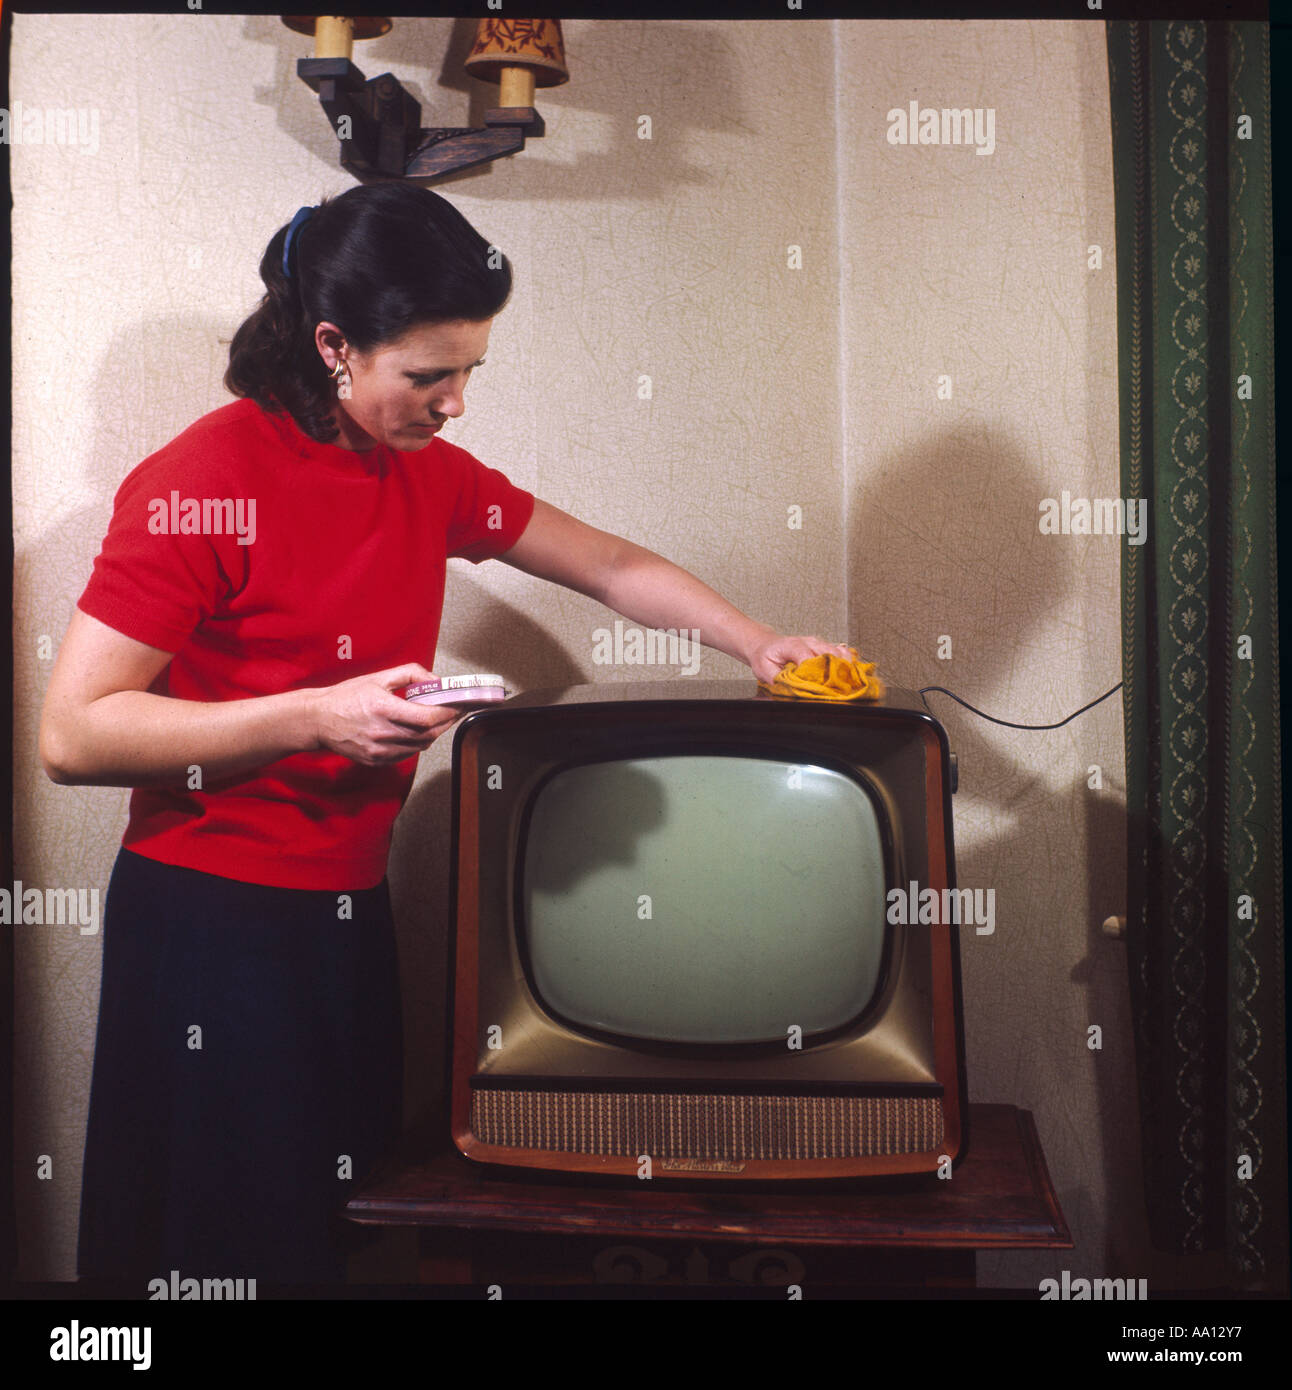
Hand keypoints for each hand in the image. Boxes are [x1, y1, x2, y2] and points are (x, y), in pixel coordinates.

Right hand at [306, 663, 461, 765]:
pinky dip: (417, 743)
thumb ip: (410, 674)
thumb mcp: (378, 677)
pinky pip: (407, 755)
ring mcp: (379, 750)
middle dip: (445, 723)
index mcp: (383, 708)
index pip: (426, 717)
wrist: (318, 720)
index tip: (457, 706)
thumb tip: (434, 681)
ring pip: (420, 746)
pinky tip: (416, 732)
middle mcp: (382, 732)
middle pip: (428, 734)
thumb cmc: (346, 697)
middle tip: (453, 712)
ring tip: (436, 721)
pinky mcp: (376, 760)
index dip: (447, 713)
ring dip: (433, 734)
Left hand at [744, 631, 858, 685]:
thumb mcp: (764, 670)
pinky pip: (843, 652)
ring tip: (852, 683)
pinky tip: (853, 674)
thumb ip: (778, 680)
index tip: (822, 687)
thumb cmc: (765, 657)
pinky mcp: (825, 647)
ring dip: (847, 668)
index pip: (808, 657)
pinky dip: (849, 663)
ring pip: (840, 652)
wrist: (767, 644)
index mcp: (793, 646)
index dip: (816, 673)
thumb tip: (789, 691)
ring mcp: (820, 643)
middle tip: (842, 688)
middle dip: (837, 671)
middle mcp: (809, 642)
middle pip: (830, 654)